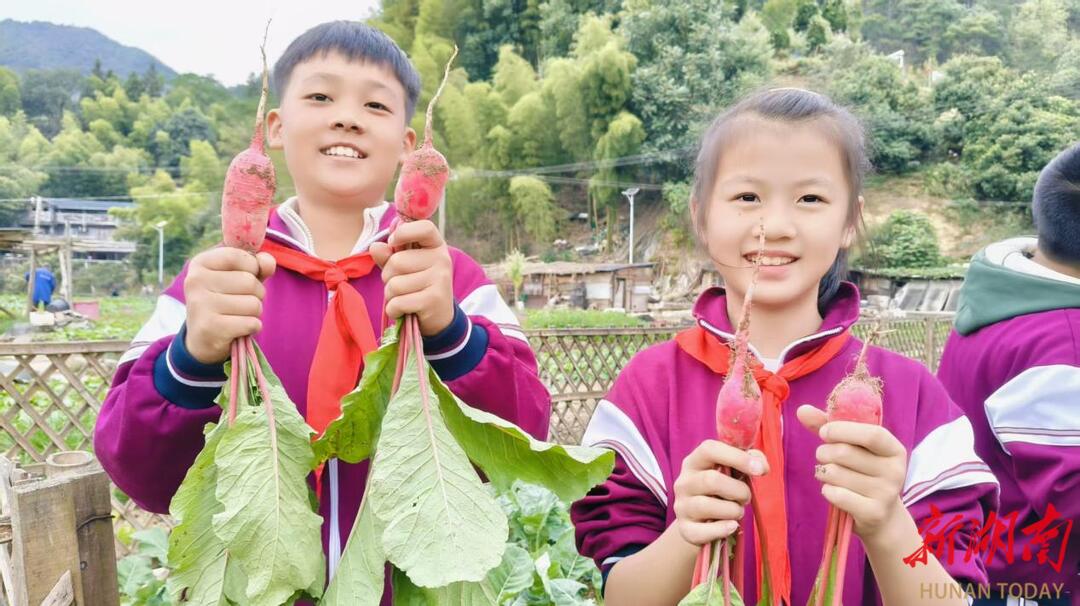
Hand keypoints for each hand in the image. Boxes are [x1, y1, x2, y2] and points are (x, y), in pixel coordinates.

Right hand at [183, 247, 275, 363]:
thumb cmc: (226, 301)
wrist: (203, 339)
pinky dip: (252, 327)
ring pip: (254, 304)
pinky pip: (252, 323)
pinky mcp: (210, 327)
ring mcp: (200, 304)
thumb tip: (268, 261)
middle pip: (250, 282)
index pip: (238, 256)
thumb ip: (257, 266)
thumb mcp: (240, 278)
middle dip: (256, 294)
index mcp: (200, 263)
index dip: (253, 268)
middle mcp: (195, 281)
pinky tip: (237, 329)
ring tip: (237, 316)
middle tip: (240, 303)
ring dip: (254, 313)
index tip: (244, 278)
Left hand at [369, 220, 453, 335]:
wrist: (439, 317)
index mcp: (435, 245)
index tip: (393, 242)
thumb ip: (389, 256)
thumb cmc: (417, 286)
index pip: (425, 227)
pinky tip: (402, 311)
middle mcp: (442, 259)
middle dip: (388, 277)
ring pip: (395, 284)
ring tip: (403, 298)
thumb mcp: (404, 267)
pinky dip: (393, 310)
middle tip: (400, 285)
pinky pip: (398, 302)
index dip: (404, 232)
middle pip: (397, 262)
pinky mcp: (434, 300)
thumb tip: (375, 247)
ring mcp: (440, 279)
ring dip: (390, 296)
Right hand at [672, 440, 767, 546]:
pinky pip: (702, 532)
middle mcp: (684, 482)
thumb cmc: (722, 491)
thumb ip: (750, 461)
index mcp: (695, 462)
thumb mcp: (734, 472)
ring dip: (733, 510)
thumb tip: (761, 467)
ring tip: (738, 511)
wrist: (701, 522)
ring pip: (708, 506)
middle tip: (746, 497)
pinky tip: (732, 526)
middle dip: (738, 490)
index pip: (709, 449)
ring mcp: (681, 506)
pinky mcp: (684, 529)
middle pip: (711, 480)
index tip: (760, 470)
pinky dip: (722, 529)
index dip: (737, 457)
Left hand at [797, 405, 908, 545]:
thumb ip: (829, 426)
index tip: (824, 432)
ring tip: (830, 475)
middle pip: (845, 453)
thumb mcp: (852, 447)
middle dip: (823, 452)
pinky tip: (833, 491)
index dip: (843, 430)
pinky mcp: (873, 513)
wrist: (880, 516)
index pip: (872, 434)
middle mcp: (896, 471)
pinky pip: (836, 494)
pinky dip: (826, 490)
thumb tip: (802, 410)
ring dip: (823, 472)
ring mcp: (886, 494)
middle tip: (823, 457)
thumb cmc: (862, 472)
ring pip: (836, 473)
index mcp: (894, 449)